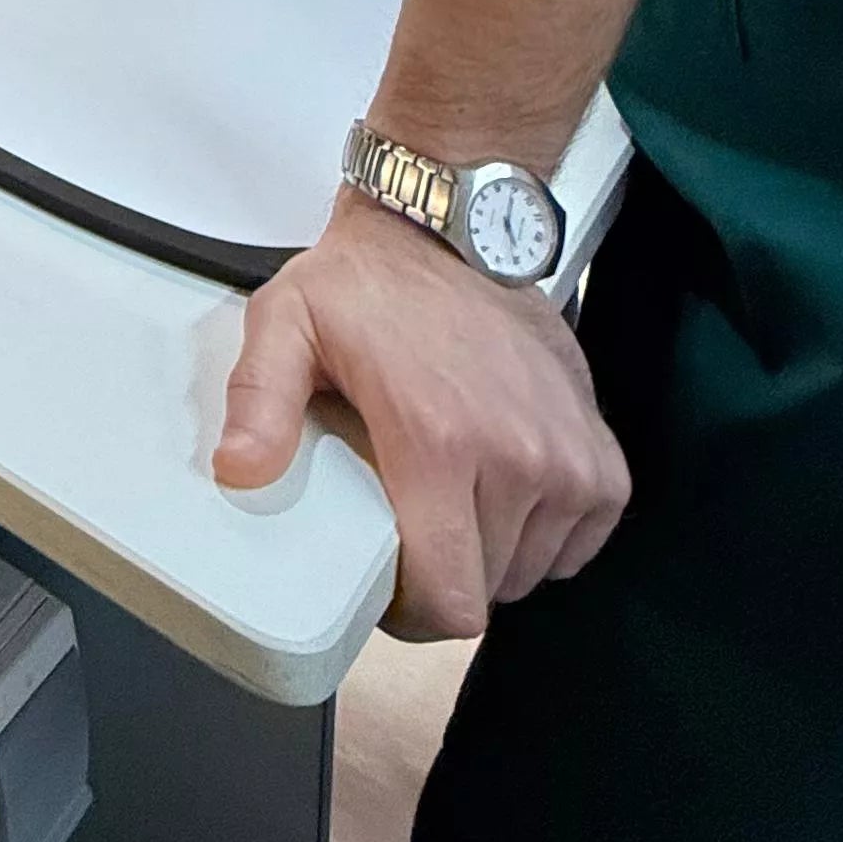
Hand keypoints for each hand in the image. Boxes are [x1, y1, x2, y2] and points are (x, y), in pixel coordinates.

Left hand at [213, 192, 629, 635]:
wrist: (449, 228)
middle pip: (487, 589)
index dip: (412, 614)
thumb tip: (239, 472)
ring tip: (451, 502)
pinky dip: (543, 533)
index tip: (387, 585)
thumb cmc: (367, 285)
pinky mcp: (603, 454)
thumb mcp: (286, 326)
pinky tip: (502, 493)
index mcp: (440, 444)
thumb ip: (259, 400)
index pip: (451, 598)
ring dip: (492, 553)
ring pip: (532, 569)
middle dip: (444, 575)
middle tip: (409, 527)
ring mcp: (571, 460)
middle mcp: (520, 460)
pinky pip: (579, 540)